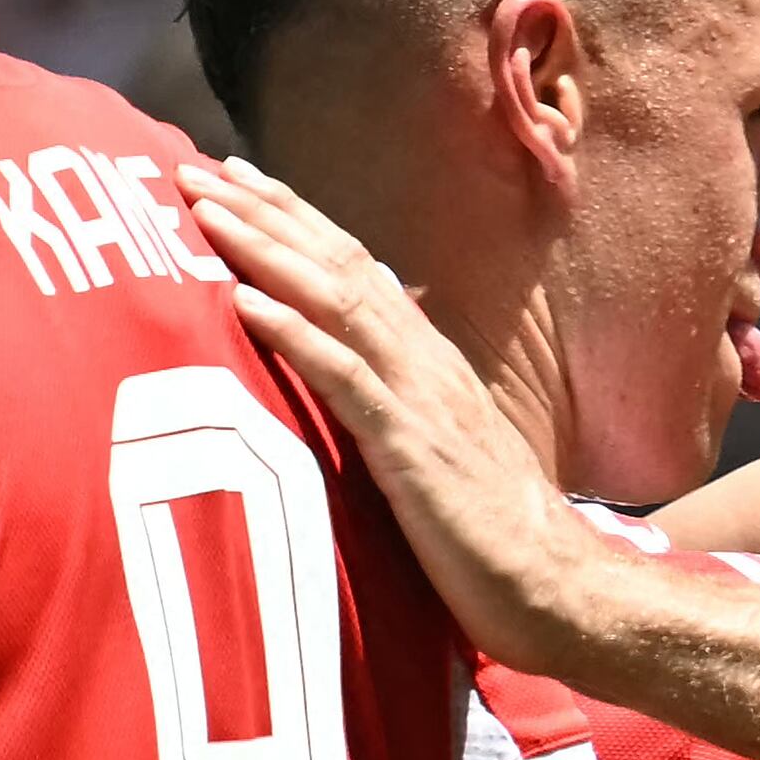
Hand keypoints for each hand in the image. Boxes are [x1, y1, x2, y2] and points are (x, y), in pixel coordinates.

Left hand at [186, 160, 607, 671]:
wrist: (560, 591)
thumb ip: (398, 415)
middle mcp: (425, 364)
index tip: (238, 182)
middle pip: (339, 265)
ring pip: (336, 303)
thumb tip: (358, 392)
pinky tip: (247, 302)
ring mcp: (421, 401)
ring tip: (210, 211)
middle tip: (200, 168)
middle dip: (268, 213)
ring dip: (268, 251)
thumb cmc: (494, 542)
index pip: (354, 271)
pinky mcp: (413, 450)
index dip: (296, 221)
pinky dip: (295, 334)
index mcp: (429, 364)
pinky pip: (346, 380)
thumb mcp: (438, 459)